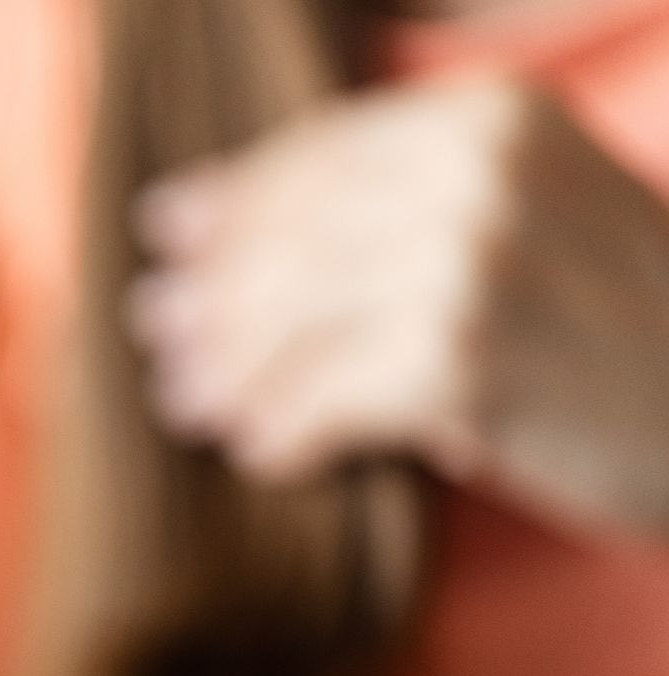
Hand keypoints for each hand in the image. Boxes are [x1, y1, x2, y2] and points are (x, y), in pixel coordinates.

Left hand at [129, 76, 668, 532]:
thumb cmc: (618, 314)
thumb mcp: (525, 207)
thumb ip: (394, 193)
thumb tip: (191, 220)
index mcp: (487, 116)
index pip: (315, 153)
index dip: (231, 200)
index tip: (164, 235)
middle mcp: (475, 172)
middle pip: (288, 237)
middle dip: (211, 294)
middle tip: (159, 338)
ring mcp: (471, 262)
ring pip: (289, 321)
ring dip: (228, 373)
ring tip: (192, 406)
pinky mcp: (462, 361)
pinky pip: (324, 400)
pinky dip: (284, 432)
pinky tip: (265, 455)